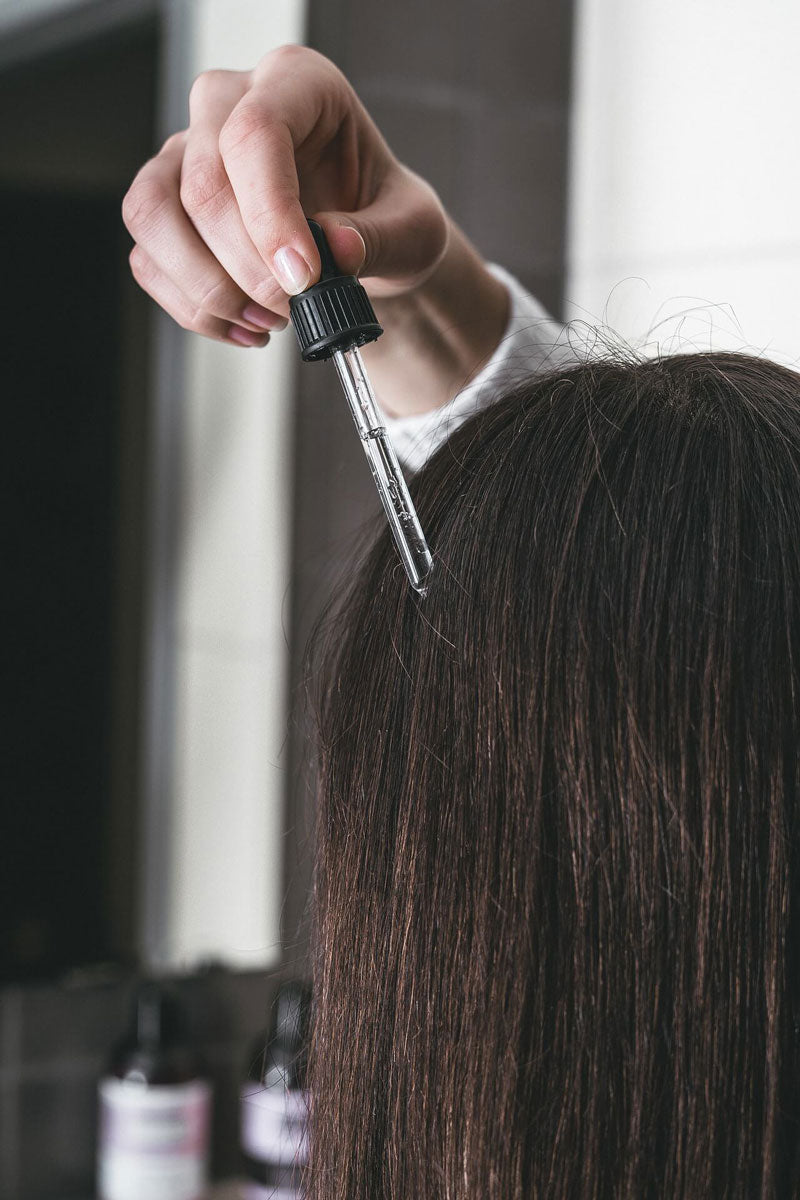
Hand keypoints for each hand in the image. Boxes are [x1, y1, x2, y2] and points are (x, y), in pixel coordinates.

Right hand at [122, 45, 448, 346]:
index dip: (271, 214)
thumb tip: (336, 249)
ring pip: (153, 215)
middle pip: (201, 182)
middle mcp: (229, 105)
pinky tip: (243, 326)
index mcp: (297, 83)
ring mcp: (186, 152)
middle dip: (246, 267)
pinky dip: (193, 307)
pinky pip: (148, 258)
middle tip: (293, 308)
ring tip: (268, 322)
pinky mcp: (165, 205)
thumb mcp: (413, 229)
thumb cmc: (385, 218)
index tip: (304, 277)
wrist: (364, 244)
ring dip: (207, 288)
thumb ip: (381, 238)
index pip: (256, 132)